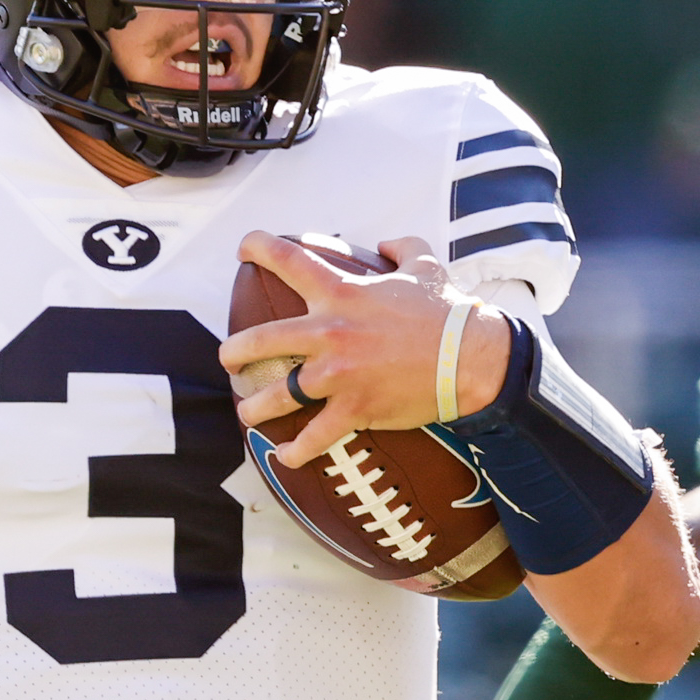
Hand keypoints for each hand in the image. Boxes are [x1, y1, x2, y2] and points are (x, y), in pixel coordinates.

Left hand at [219, 233, 513, 469]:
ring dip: (255, 406)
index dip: (259, 248)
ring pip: (278, 394)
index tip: (243, 246)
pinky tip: (285, 456)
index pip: (289, 261)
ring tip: (246, 411)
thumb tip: (387, 243)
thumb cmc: (448, 311)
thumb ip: (401, 248)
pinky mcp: (354, 409)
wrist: (472, 358)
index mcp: (341, 293)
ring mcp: (338, 375)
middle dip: (236, 350)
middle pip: (262, 339)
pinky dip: (297, 451)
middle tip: (228, 357)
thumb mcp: (425, 265)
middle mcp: (330, 333)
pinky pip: (315, 436)